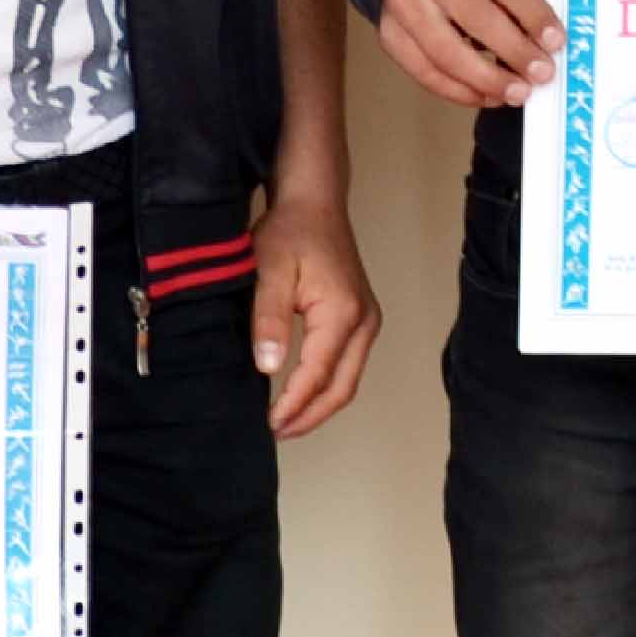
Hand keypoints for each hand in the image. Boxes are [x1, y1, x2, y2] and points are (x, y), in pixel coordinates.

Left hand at [248, 187, 379, 438]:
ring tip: (286, 422)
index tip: (270, 425)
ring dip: (319, 405)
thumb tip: (269, 367)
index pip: (319, 375)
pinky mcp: (360, 318)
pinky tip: (300, 394)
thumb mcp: (269, 270)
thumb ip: (268, 319)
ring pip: (348, 379)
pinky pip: (347, 364)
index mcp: (343, 314)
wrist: (314, 203)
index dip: (294, 404)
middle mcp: (364, 322)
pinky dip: (326, 385)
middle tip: (278, 434)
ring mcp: (367, 320)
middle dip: (311, 416)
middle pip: (343, 387)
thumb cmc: (290, 231)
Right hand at [379, 0, 563, 109]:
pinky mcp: (388, 33)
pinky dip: (457, 91)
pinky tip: (485, 96)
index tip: (555, 42)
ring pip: (446, 53)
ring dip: (486, 80)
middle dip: (514, 52)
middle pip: (476, 19)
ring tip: (516, 94)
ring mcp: (403, 4)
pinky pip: (423, 71)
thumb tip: (545, 39)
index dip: (533, 15)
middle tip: (542, 75)